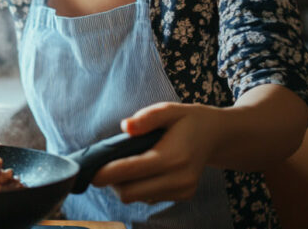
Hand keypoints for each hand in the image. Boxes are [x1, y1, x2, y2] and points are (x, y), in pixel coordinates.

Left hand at [90, 102, 222, 202]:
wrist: (216, 135)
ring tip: (129, 164)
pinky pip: (150, 198)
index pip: (131, 172)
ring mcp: (182, 191)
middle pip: (130, 193)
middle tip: (107, 165)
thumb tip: (126, 127)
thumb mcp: (169, 110)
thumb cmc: (188, 120)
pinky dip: (141, 187)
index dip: (106, 173)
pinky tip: (147, 170)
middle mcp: (179, 179)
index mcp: (173, 156)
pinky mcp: (183, 196)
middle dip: (113, 182)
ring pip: (138, 198)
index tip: (90, 172)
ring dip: (126, 185)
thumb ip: (147, 117)